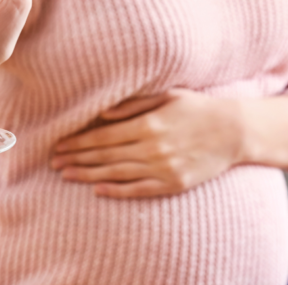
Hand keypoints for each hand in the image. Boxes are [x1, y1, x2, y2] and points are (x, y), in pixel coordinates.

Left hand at [51, 90, 245, 197]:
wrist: (232, 131)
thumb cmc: (198, 108)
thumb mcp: (168, 96)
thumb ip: (135, 105)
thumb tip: (103, 113)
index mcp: (149, 123)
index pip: (104, 137)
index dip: (79, 142)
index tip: (60, 144)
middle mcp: (153, 147)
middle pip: (105, 156)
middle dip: (77, 158)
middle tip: (54, 162)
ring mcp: (163, 168)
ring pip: (117, 174)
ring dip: (88, 175)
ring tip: (67, 175)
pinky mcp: (173, 183)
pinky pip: (139, 190)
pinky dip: (117, 191)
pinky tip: (98, 190)